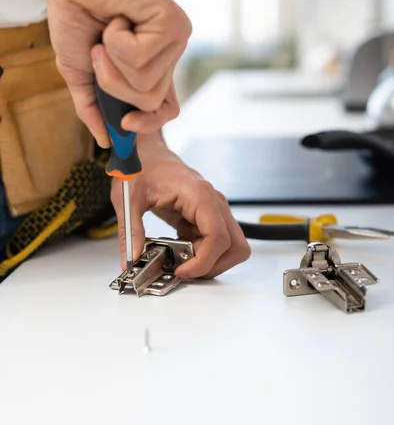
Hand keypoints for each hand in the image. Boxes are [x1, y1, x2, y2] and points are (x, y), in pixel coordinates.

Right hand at [45, 0, 190, 146]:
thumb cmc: (77, 18)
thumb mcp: (81, 72)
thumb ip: (93, 108)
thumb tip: (107, 142)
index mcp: (151, 67)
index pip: (167, 109)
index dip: (150, 122)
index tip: (126, 123)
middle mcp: (168, 55)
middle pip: (150, 101)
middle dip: (113, 83)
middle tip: (99, 51)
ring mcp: (174, 40)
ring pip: (146, 84)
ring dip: (113, 61)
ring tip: (109, 31)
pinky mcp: (174, 24)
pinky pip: (142, 58)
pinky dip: (118, 40)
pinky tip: (119, 18)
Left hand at [110, 136, 250, 278]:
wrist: (146, 152)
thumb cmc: (142, 166)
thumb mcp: (127, 199)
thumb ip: (130, 232)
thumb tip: (132, 260)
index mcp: (199, 194)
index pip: (218, 237)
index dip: (203, 261)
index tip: (181, 271)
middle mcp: (213, 202)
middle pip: (235, 245)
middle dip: (213, 265)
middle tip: (185, 269)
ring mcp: (213, 209)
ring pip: (230, 246)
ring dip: (210, 261)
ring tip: (181, 260)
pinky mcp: (207, 216)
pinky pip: (216, 242)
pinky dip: (202, 253)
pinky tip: (178, 249)